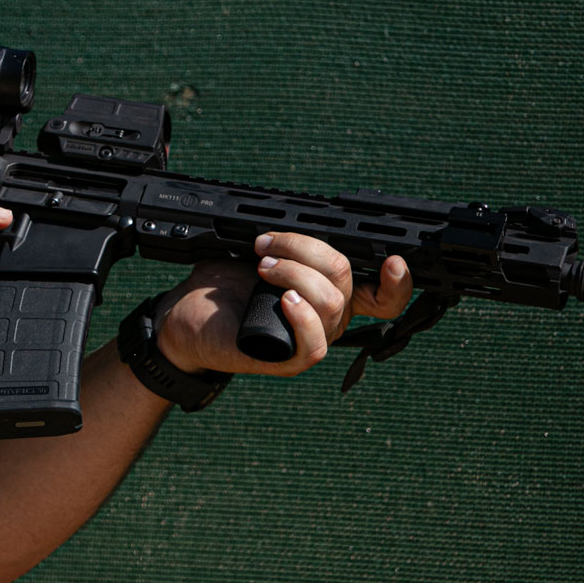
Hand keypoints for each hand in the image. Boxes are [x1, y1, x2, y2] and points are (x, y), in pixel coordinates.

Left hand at [155, 232, 412, 376]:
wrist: (185, 312)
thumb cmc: (224, 281)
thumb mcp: (262, 251)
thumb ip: (293, 242)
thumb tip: (310, 221)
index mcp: (330, 293)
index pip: (384, 298)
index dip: (399, 282)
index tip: (395, 258)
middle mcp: (328, 319)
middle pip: (347, 278)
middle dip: (306, 248)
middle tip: (265, 245)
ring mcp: (308, 340)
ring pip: (332, 303)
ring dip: (296, 273)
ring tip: (263, 268)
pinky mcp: (285, 361)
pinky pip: (315, 346)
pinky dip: (303, 317)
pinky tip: (285, 300)